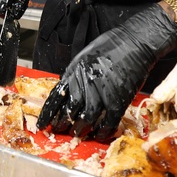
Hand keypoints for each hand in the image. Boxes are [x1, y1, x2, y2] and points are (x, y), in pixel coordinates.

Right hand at [0, 0, 36, 18]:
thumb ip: (22, 2)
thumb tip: (16, 15)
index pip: (1, 9)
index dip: (7, 16)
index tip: (13, 16)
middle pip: (2, 10)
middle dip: (11, 9)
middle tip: (18, 1)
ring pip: (0, 6)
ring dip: (8, 4)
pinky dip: (5, 0)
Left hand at [37, 4, 176, 139]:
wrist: (135, 41)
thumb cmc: (112, 45)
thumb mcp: (85, 56)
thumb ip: (76, 74)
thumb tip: (69, 89)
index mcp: (75, 70)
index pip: (56, 96)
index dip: (48, 113)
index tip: (42, 124)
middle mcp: (86, 81)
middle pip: (70, 110)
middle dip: (63, 124)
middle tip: (60, 131)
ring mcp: (103, 91)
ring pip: (87, 118)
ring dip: (81, 129)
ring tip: (78, 134)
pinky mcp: (119, 99)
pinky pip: (109, 121)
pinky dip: (104, 130)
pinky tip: (100, 134)